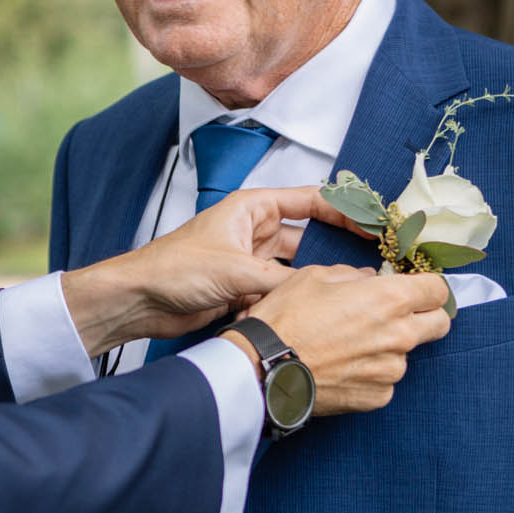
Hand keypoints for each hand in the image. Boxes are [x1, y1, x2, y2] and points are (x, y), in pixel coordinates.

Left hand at [60, 186, 367, 356]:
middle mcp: (253, 230)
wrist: (139, 301)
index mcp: (251, 208)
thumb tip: (323, 289)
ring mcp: (249, 260)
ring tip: (351, 292)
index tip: (374, 223)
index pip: (310, 201)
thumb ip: (281, 280)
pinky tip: (314, 312)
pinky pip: (280, 292)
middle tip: (372, 265)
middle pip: (308, 236)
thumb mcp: (234, 271)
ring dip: (315, 281)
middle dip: (337, 251)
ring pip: (297, 268)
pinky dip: (293, 300)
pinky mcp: (243, 288)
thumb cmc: (174, 268)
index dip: (345, 210)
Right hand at [238, 266, 450, 413]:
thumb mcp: (315, 276)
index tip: (414, 288)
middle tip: (395, 313)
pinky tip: (342, 366)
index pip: (438, 290)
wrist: (263, 368)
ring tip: (349, 344)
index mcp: (389, 298)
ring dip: (390, 346)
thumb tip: (370, 279)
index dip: (427, 286)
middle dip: (425, 315)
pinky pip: (385, 380)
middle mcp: (400, 335)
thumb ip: (354, 275)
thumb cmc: (286, 317)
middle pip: (440, 323)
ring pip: (407, 353)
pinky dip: (371, 372)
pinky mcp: (377, 396)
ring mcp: (391, 370)